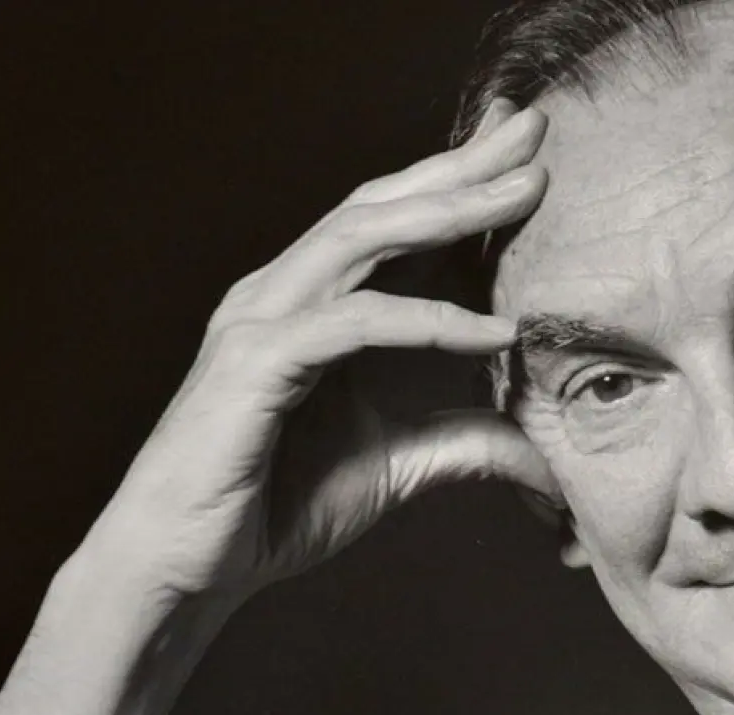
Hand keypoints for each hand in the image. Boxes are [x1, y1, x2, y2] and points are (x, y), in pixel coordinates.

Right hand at [82, 98, 553, 602]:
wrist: (191, 568)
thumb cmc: (280, 504)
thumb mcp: (400, 465)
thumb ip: (465, 442)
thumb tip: (542, 451)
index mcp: (315, 304)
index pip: (394, 221)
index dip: (457, 179)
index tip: (526, 150)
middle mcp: (286, 293)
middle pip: (382, 205)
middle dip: (462, 166)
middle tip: (534, 127)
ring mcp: (265, 320)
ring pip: (362, 239)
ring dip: (448, 211)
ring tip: (524, 192)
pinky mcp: (257, 364)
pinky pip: (356, 323)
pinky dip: (428, 321)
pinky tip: (493, 330)